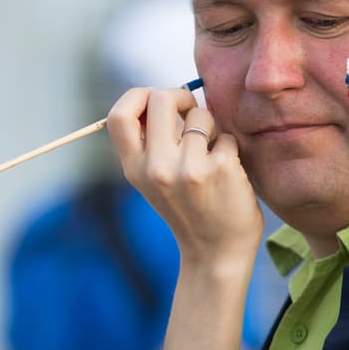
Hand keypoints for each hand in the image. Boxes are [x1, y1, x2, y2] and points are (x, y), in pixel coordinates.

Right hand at [106, 86, 263, 274]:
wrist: (215, 253)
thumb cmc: (187, 207)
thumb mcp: (152, 180)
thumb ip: (149, 142)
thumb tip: (161, 96)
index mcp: (134, 168)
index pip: (119, 115)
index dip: (137, 96)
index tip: (155, 101)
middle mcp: (157, 167)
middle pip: (161, 98)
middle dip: (180, 97)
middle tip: (190, 111)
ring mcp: (190, 169)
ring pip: (201, 114)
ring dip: (210, 128)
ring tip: (210, 154)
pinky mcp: (221, 170)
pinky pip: (227, 136)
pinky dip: (230, 148)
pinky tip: (227, 172)